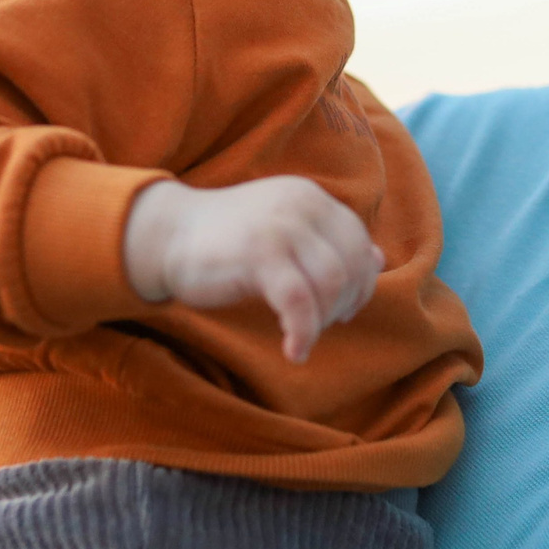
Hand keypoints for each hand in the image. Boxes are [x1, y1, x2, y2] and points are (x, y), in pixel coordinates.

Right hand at [122, 177, 384, 362]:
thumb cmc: (228, 241)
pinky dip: (303, 333)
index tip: (342, 308)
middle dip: (344, 303)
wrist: (168, 235)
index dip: (361, 281)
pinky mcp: (259, 254)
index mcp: (311, 197)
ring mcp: (281, 227)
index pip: (358, 241)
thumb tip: (380, 258)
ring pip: (330, 283)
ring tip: (303, 336)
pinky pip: (299, 302)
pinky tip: (294, 352)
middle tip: (321, 324)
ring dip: (323, 320)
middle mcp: (302, 204)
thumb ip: (328, 242)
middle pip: (350, 264)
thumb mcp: (285, 232)